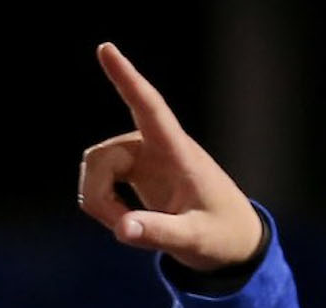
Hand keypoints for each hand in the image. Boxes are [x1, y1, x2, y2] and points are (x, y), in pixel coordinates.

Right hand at [77, 42, 263, 271]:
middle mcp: (153, 146)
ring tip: (130, 229)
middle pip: (101, 156)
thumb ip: (160, 233)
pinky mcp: (133, 169)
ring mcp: (141, 156)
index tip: (106, 49)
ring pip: (95, 167)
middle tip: (125, 230)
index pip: (150, 107)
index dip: (127, 79)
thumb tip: (122, 228)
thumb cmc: (220, 235)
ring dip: (100, 202)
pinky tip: (126, 221)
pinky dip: (102, 203)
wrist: (231, 240)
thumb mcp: (194, 240)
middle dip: (99, 196)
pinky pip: (98, 178)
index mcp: (177, 153)